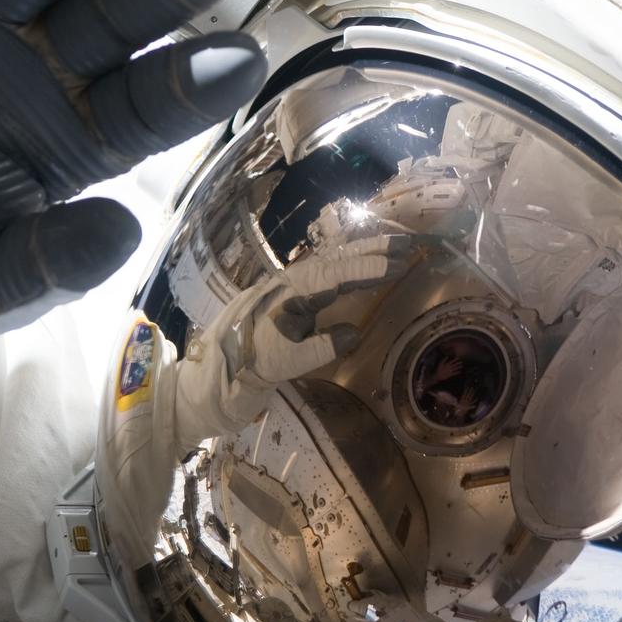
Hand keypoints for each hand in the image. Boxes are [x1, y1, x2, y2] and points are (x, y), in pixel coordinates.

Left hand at [175, 236, 413, 437]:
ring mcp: (293, 290)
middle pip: (336, 259)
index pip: (332, 275)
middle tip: (408, 245)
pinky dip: (352, 272)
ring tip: (396, 251)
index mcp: (287, 294)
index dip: (365, 269)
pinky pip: (328, 278)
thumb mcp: (284, 363)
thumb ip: (319, 347)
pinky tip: (366, 274)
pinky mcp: (294, 301)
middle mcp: (291, 284)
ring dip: (364, 257)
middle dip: (372, 251)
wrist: (213, 376)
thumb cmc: (248, 368)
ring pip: (333, 265)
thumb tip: (355, 332)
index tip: (395, 265)